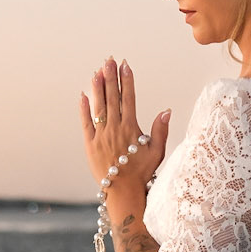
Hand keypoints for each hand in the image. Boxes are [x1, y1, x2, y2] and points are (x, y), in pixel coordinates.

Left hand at [79, 57, 170, 196]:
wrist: (123, 191)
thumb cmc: (142, 172)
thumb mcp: (157, 152)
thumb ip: (161, 130)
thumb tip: (166, 111)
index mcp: (131, 128)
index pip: (128, 98)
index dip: (127, 80)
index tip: (125, 65)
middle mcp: (115, 128)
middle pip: (112, 97)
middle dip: (110, 77)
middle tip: (109, 60)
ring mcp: (101, 135)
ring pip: (99, 106)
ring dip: (98, 88)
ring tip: (97, 71)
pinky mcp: (89, 143)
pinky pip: (85, 122)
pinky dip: (84, 108)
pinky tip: (84, 95)